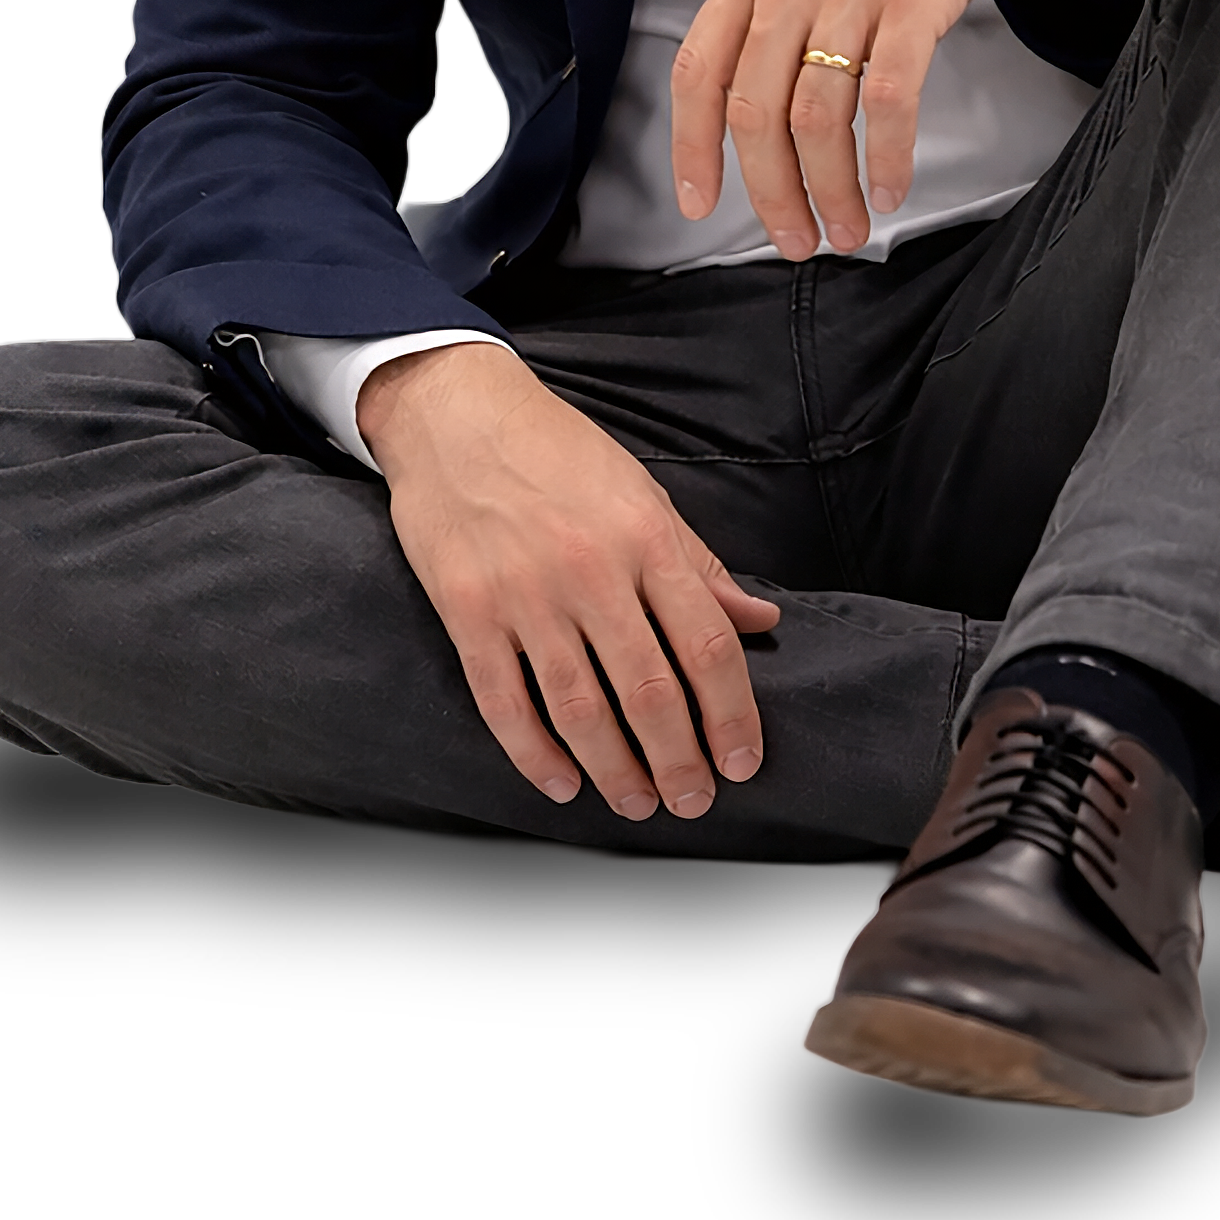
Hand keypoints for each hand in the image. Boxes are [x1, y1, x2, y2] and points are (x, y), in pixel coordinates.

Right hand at [357, 341, 780, 819]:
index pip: (708, 645)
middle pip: (650, 692)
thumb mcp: (643, 492)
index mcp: (646, 538)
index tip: (743, 761)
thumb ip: (698, 562)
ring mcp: (526, 595)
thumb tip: (760, 617)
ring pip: (581, 710)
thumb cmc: (559, 452)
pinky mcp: (468, 613)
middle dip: (680, 761)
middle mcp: (591, 571)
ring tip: (638, 804)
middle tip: (694, 801)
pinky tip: (563, 784)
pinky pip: (505, 703)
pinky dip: (535, 756)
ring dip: (616, 771)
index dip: (733, 715)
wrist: (458, 414)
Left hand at [670, 0, 1106, 259]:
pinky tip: (890, 186)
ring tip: (847, 226)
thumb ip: (778, 4)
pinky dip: (885, 158)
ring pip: (819, 117)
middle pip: (756, 113)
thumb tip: (763, 97)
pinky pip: (888, 99)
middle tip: (797, 239)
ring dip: (829, 190)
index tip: (700, 205)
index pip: (699, 72)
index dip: (692, 150)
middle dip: (771, 194)